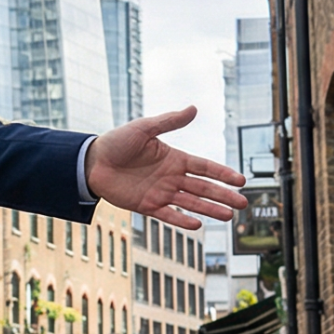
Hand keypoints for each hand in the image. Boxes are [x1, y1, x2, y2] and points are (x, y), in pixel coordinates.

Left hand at [85, 105, 248, 226]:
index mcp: (173, 158)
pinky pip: (168, 214)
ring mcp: (160, 192)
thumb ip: (169, 121)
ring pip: (191, 203)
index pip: (204, 167)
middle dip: (223, 196)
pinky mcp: (146, 205)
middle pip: (203, 188)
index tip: (241, 181)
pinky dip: (182, 219)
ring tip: (229, 217)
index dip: (222, 174)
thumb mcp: (144, 128)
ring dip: (209, 210)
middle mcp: (170, 177)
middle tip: (243, 204)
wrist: (91, 162)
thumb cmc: (116, 142)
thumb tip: (194, 108)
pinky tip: (198, 225)